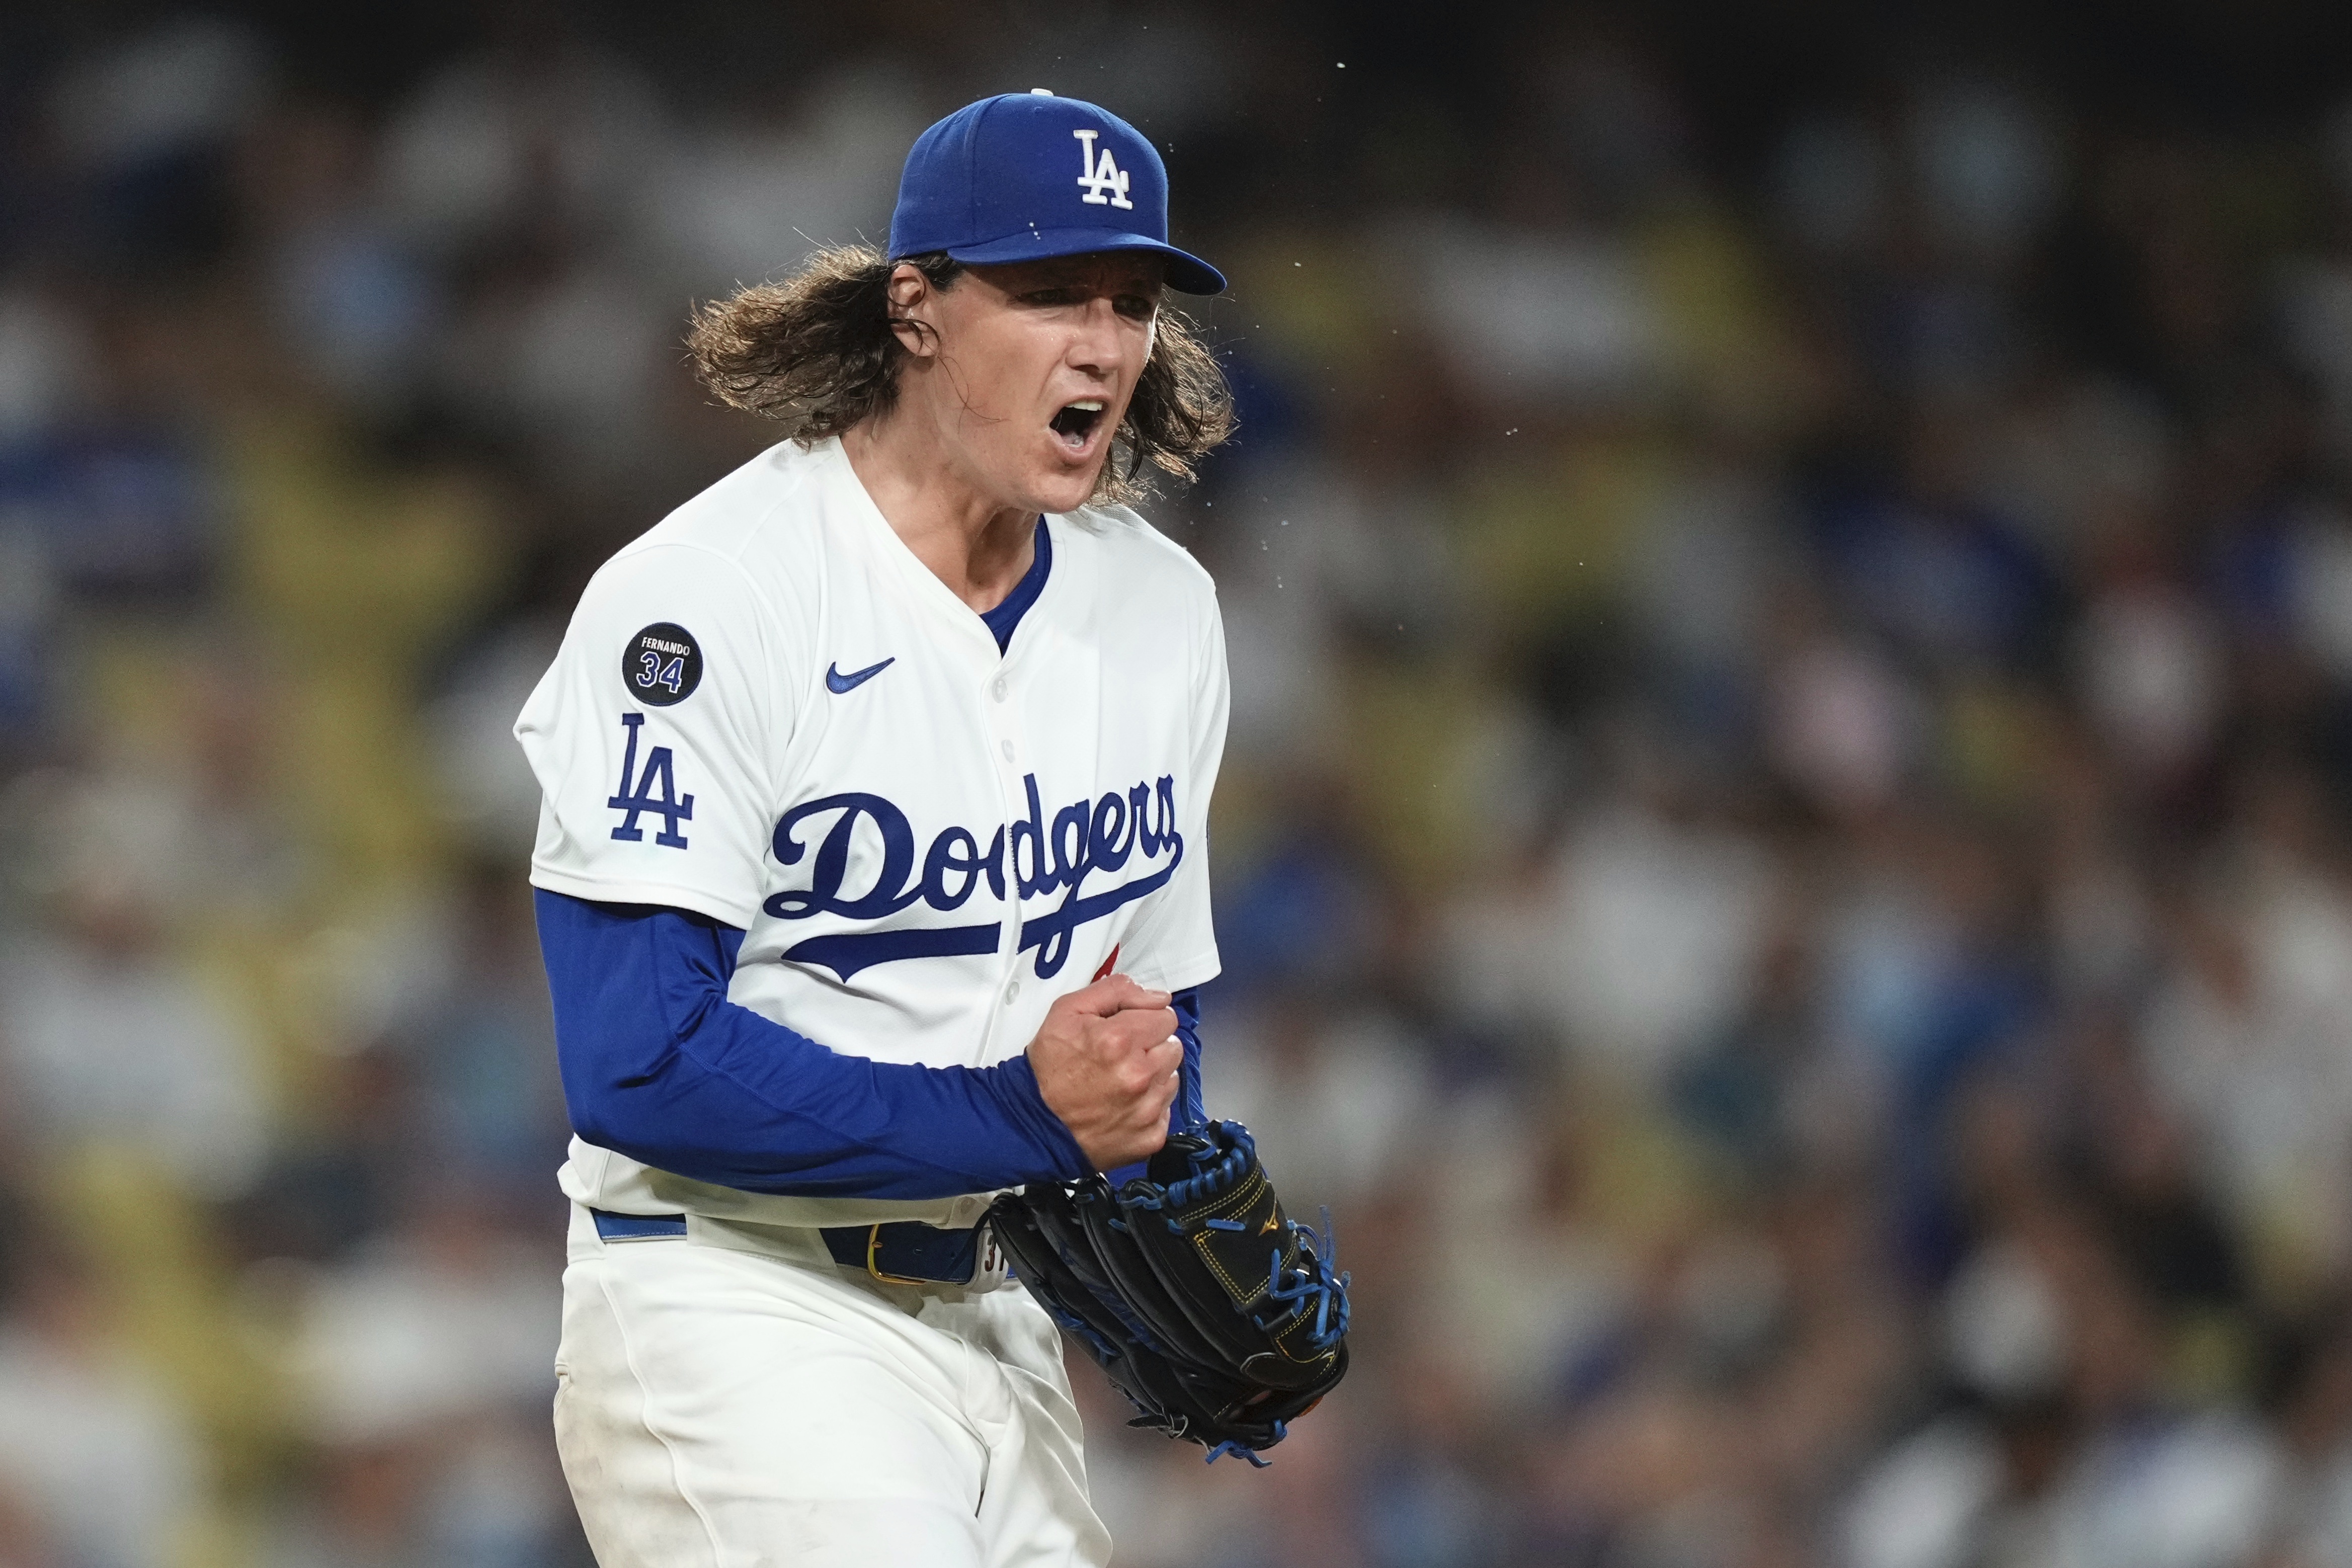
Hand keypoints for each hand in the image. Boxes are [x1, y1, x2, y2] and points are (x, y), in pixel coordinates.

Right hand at [1026, 975, 1180, 1171]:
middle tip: (1121, 1056)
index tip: (1127, 1030)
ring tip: (1120, 1080)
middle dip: (1151, 1046)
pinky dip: (1149, 1106)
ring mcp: (1147, 1109)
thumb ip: (1116, 990)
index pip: (1166, 1016)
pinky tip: (1123, 1104)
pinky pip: (1166, 1110)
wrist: (1035, 1124)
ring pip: (1172, 1077)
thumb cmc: (1050, 1068)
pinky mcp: (1151, 1135)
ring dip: (1153, 1075)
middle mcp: (1139, 1075)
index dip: (1145, 1019)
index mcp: (1120, 1039)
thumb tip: (1157, 997)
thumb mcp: (1067, 1011)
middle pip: (1173, 1046)